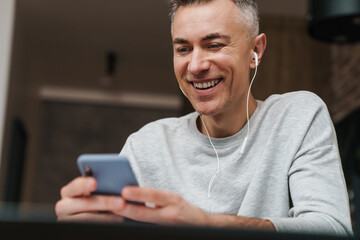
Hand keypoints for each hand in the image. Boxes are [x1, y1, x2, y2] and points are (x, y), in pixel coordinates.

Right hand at [55, 177, 125, 222]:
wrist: (89, 219)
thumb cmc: (94, 201)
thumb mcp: (93, 194)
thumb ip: (99, 187)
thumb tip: (117, 182)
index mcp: (69, 191)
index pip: (76, 186)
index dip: (84, 184)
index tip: (94, 183)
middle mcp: (64, 204)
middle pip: (84, 203)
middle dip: (104, 202)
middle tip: (121, 202)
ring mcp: (66, 218)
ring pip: (87, 217)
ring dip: (106, 215)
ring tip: (122, 213)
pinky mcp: (72, 227)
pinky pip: (89, 226)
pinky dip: (105, 222)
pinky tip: (117, 219)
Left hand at [119, 187, 274, 229]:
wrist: (203, 227)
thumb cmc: (183, 210)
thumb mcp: (172, 199)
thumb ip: (155, 197)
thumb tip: (131, 193)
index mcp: (173, 200)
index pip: (154, 195)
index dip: (139, 194)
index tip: (124, 190)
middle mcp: (170, 215)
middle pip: (144, 214)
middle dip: (126, 210)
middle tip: (111, 205)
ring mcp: (167, 227)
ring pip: (142, 224)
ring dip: (126, 219)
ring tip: (111, 213)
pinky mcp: (164, 233)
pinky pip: (145, 230)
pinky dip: (133, 226)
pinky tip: (122, 222)